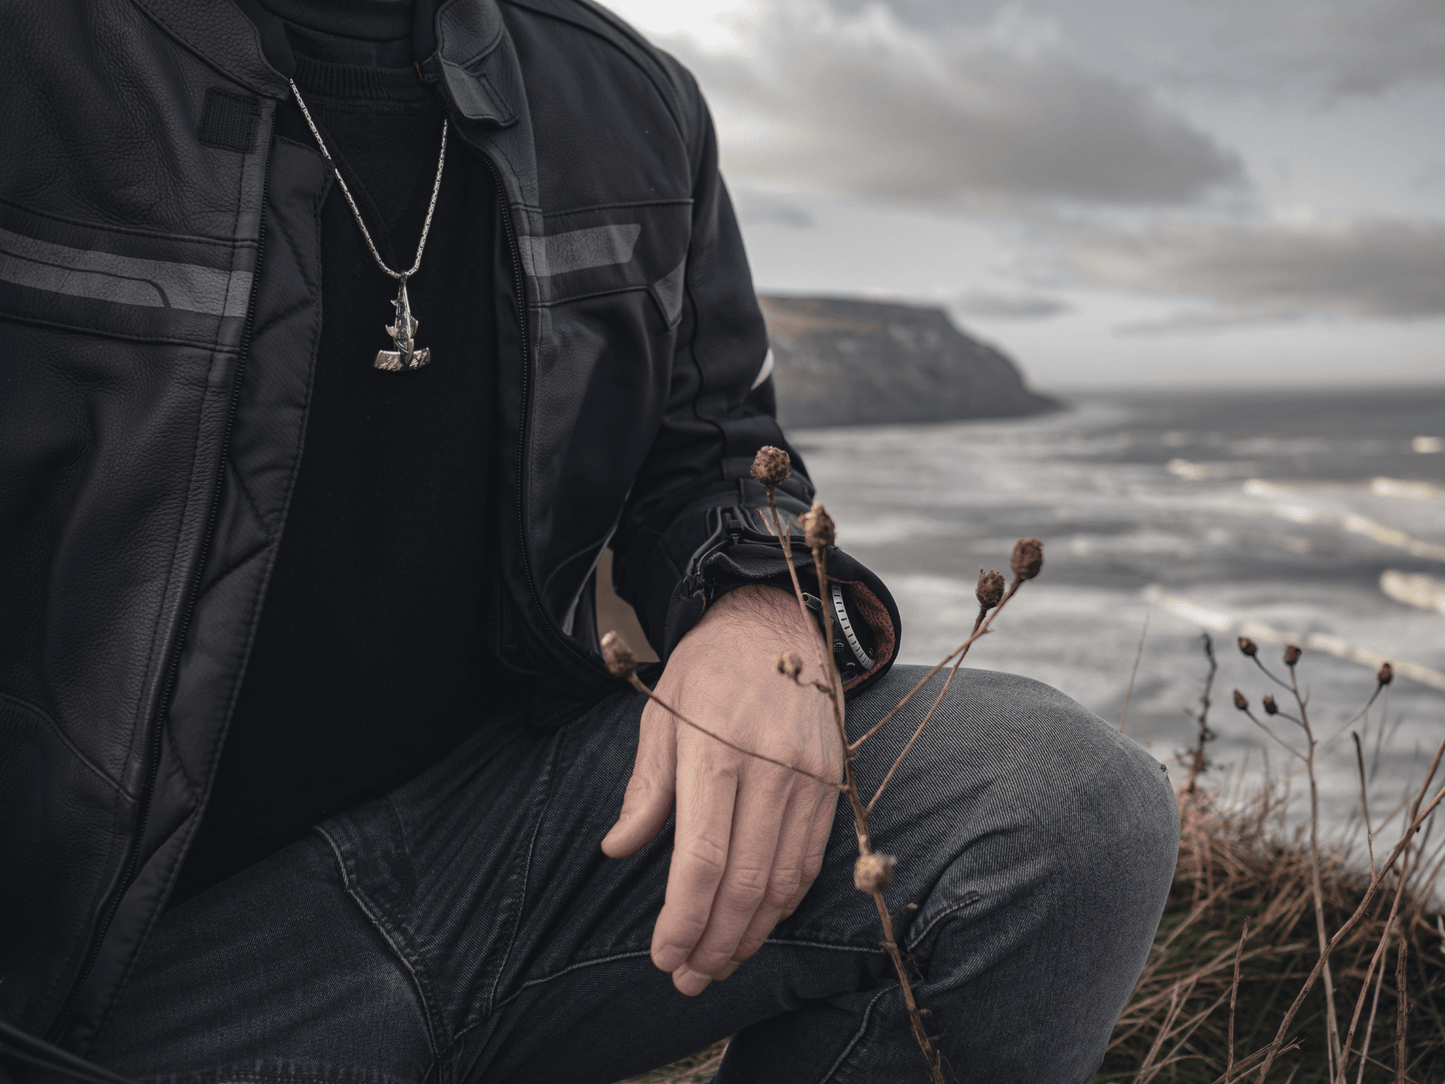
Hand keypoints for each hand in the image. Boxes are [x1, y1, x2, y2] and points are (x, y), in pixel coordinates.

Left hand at [601, 585, 842, 994]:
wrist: (778, 622)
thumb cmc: (708, 669)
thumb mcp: (661, 714)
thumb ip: (646, 788)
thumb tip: (617, 849)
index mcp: (716, 751)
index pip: (702, 860)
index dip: (684, 920)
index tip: (663, 956)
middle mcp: (769, 768)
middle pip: (744, 883)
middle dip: (714, 942)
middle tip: (688, 978)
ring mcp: (808, 778)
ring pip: (782, 881)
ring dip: (751, 933)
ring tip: (719, 962)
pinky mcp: (833, 783)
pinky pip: (810, 860)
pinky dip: (783, 903)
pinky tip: (757, 923)